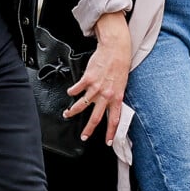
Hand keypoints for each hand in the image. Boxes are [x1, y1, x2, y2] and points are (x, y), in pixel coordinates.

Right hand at [63, 11, 130, 145]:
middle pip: (96, 117)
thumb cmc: (120, 64)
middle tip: (84, 136)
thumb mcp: (122, 84)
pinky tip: (70, 92)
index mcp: (117, 97)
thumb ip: (115, 95)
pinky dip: (72, 91)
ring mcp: (96, 87)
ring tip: (67, 114)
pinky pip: (77, 88)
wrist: (116, 49)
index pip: (114, 120)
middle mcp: (106, 95)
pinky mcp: (87, 78)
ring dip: (73, 111)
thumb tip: (110, 105)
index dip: (111, 132)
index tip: (107, 141)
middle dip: (88, 129)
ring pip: (82, 105)